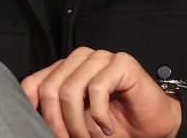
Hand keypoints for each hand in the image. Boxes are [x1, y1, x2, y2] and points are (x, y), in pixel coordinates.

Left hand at [20, 47, 185, 137]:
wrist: (155, 124)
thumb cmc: (117, 122)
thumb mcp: (79, 120)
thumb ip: (58, 114)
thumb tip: (33, 121)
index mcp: (65, 69)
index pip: (34, 82)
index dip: (31, 107)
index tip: (37, 129)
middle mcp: (80, 58)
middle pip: (50, 88)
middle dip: (56, 121)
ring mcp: (101, 57)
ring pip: (71, 90)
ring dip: (77, 123)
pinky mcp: (121, 63)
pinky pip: (97, 89)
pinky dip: (99, 116)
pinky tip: (107, 128)